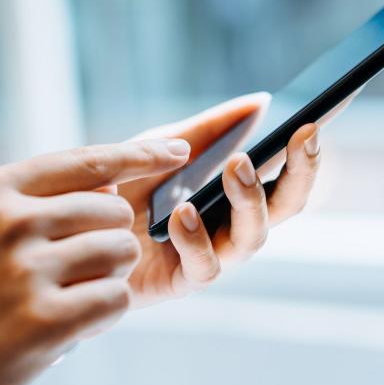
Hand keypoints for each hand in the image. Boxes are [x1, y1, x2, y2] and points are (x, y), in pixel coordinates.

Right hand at [0, 140, 188, 384]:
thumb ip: (41, 202)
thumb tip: (114, 187)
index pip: (88, 162)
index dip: (141, 155)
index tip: (179, 149)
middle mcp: (9, 224)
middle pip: (116, 212)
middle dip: (113, 239)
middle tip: (73, 269)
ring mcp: (25, 271)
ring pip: (123, 252)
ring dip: (109, 278)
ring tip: (66, 296)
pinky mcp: (44, 321)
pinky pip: (116, 297)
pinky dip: (103, 314)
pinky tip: (69, 325)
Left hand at [120, 93, 345, 307]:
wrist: (69, 230)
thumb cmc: (122, 189)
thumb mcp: (162, 147)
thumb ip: (209, 128)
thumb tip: (261, 101)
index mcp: (237, 192)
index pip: (288, 174)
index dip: (307, 154)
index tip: (314, 125)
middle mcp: (234, 224)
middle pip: (288, 206)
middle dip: (302, 173)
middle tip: (301, 138)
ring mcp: (213, 254)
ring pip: (254, 237)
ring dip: (251, 200)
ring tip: (236, 167)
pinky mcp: (183, 282)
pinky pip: (206, 267)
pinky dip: (198, 238)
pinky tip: (183, 213)